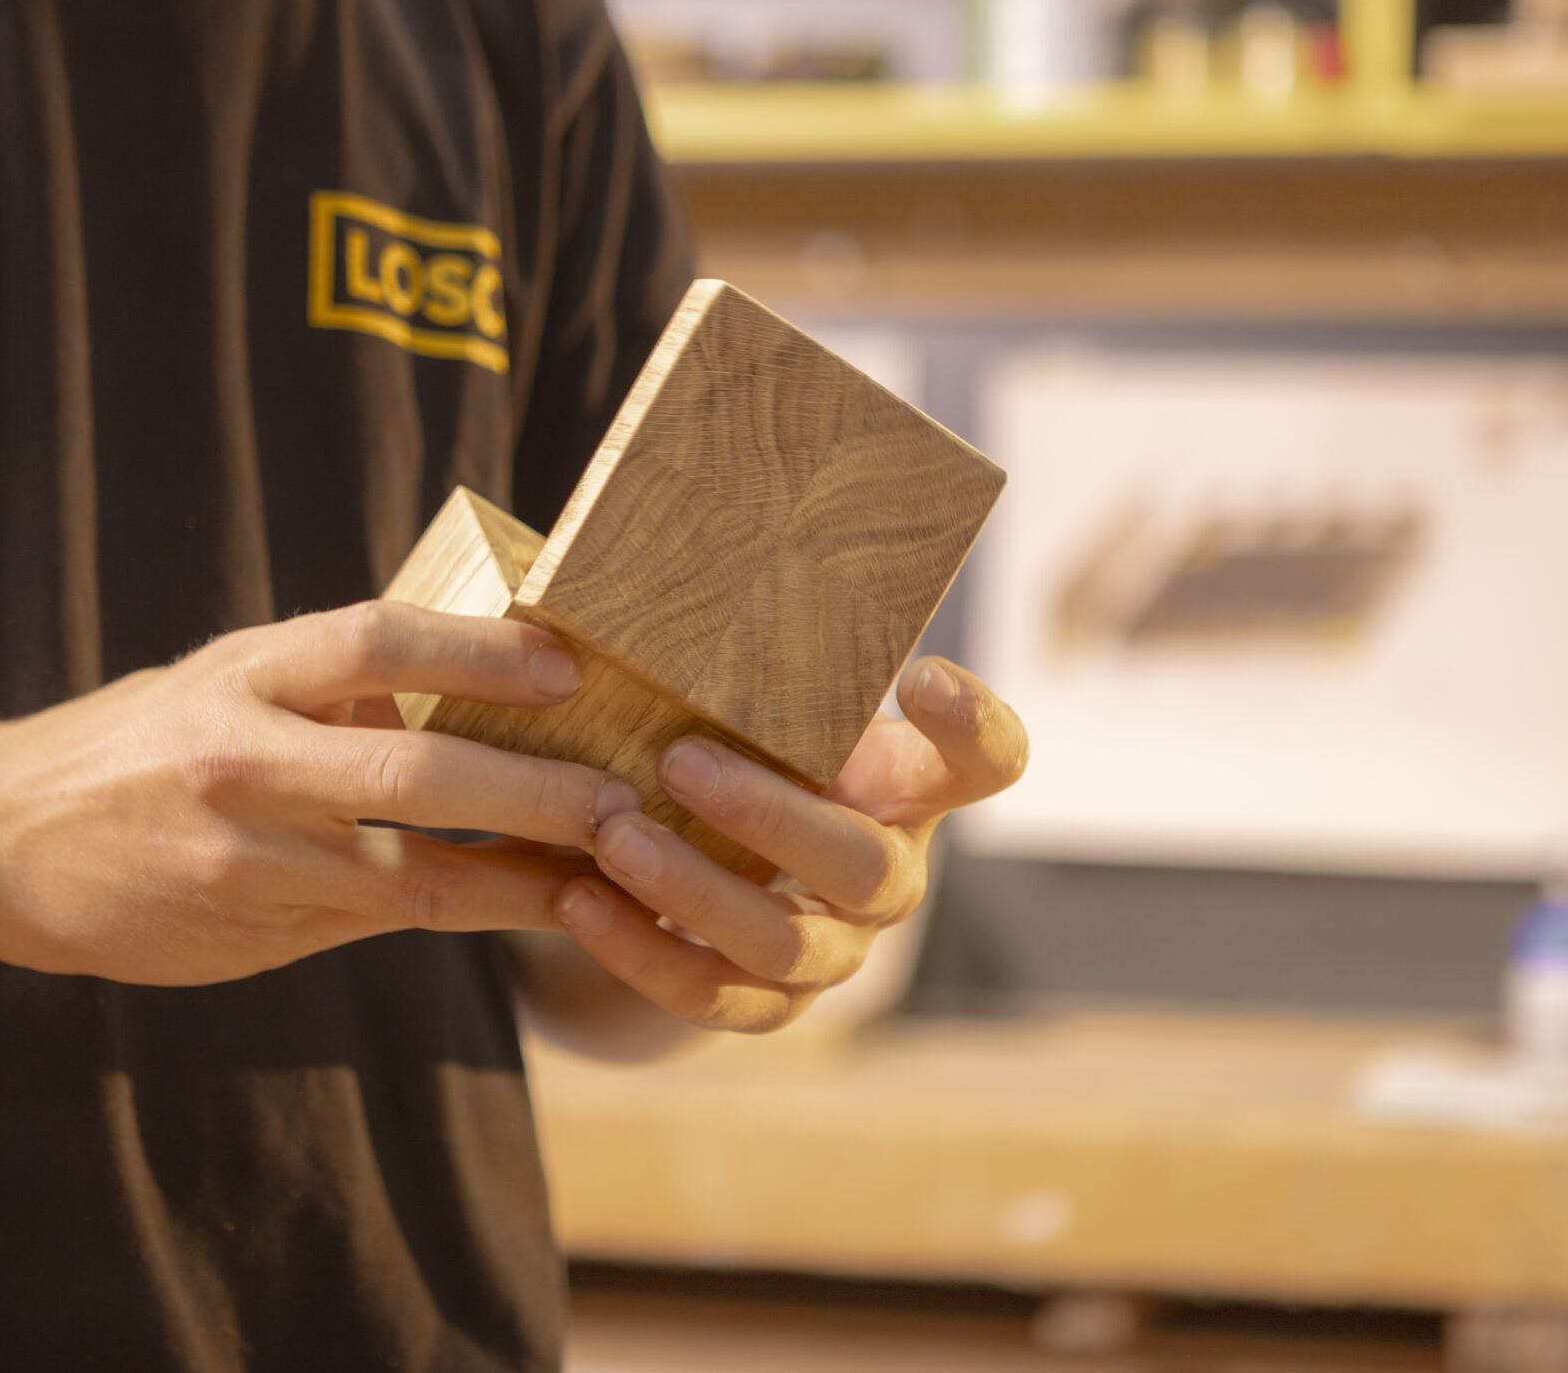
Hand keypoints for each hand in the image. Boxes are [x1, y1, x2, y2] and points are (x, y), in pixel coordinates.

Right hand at [0, 602, 630, 983]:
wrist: (1, 845)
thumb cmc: (139, 744)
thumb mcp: (220, 680)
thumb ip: (333, 681)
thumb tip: (479, 658)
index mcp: (241, 675)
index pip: (373, 640)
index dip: (476, 650)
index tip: (565, 664)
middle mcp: (243, 761)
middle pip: (411, 771)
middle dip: (531, 787)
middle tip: (624, 793)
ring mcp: (248, 858)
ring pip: (414, 869)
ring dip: (526, 868)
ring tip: (616, 861)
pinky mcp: (255, 929)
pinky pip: (388, 918)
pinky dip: (474, 907)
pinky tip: (544, 904)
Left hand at [551, 658, 1025, 1033]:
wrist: (706, 864)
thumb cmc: (744, 745)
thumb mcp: (766, 705)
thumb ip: (757, 666)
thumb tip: (659, 560)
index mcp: (912, 788)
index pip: (989, 759)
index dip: (972, 728)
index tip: (921, 676)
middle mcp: (890, 876)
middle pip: (864, 868)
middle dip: (769, 818)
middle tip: (679, 758)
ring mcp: (835, 952)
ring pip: (782, 944)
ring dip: (691, 890)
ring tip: (611, 834)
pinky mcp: (767, 1006)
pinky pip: (708, 996)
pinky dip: (638, 950)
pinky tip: (578, 900)